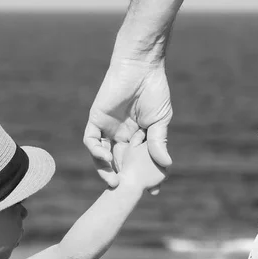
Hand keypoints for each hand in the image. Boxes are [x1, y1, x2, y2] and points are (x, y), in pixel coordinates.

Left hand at [84, 58, 172, 190]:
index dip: (142, 176)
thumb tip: (166, 165)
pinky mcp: (96, 119)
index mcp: (138, 136)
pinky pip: (91, 140)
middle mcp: (121, 135)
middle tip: (126, 191)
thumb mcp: (160, 121)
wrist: (141, 67)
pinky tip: (105, 157)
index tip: (153, 191)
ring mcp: (107, 128)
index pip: (137, 162)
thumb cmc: (154, 91)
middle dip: (121, 178)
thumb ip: (158, 142)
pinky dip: (96, 151)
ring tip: (114, 181)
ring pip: (102, 156)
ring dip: (105, 170)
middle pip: (118, 163)